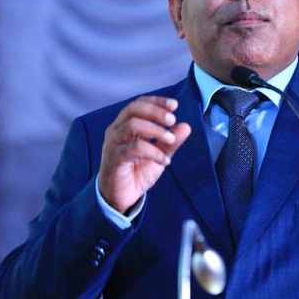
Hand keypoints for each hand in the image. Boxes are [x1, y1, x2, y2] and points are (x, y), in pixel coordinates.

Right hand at [98, 96, 190, 213]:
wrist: (120, 197)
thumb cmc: (136, 172)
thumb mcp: (159, 155)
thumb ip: (171, 142)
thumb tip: (186, 126)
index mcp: (125, 125)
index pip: (139, 104)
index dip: (156, 101)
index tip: (174, 105)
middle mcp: (116, 130)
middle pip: (134, 109)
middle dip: (155, 111)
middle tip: (172, 120)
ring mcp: (113, 143)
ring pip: (132, 125)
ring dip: (156, 130)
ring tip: (171, 139)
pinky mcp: (113, 158)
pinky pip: (134, 148)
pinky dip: (153, 152)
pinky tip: (164, 160)